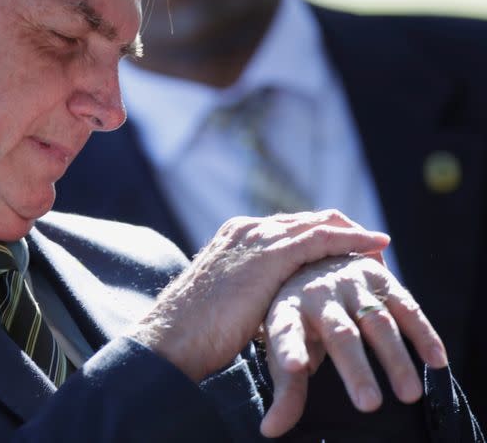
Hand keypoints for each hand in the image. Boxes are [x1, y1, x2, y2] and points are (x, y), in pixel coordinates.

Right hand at [129, 210, 390, 382]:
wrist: (176, 333)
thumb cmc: (196, 328)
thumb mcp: (226, 297)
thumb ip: (248, 289)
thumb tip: (265, 303)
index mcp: (234, 235)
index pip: (287, 228)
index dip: (319, 235)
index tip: (342, 246)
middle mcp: (247, 229)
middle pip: (305, 220)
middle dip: (340, 229)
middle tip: (369, 242)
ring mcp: (258, 237)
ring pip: (317, 224)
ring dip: (351, 232)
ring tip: (378, 242)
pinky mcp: (271, 254)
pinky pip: (322, 239)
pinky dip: (351, 240)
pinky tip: (375, 246)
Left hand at [260, 254, 447, 437]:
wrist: (315, 263)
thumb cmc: (298, 320)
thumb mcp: (284, 350)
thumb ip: (286, 390)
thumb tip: (271, 430)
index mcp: (287, 310)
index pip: (285, 331)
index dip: (289, 349)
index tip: (296, 367)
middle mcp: (318, 294)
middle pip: (340, 333)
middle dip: (355, 370)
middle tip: (369, 405)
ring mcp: (351, 285)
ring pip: (377, 322)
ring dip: (395, 359)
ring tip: (409, 395)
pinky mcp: (381, 281)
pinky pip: (406, 307)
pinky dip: (422, 334)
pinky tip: (436, 361)